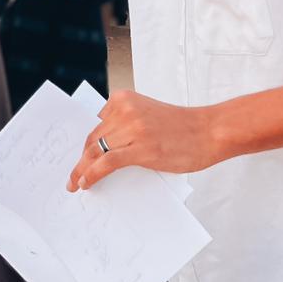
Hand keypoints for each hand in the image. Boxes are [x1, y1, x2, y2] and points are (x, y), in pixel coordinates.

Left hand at [68, 90, 223, 190]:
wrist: (210, 131)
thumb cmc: (182, 127)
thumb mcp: (147, 114)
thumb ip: (126, 125)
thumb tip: (103, 150)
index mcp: (124, 98)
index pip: (96, 124)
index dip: (85, 144)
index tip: (78, 157)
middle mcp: (125, 110)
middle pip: (93, 138)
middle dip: (81, 158)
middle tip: (72, 174)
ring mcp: (133, 128)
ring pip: (96, 151)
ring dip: (82, 169)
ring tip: (75, 182)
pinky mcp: (141, 148)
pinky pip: (107, 162)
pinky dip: (92, 173)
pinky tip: (85, 183)